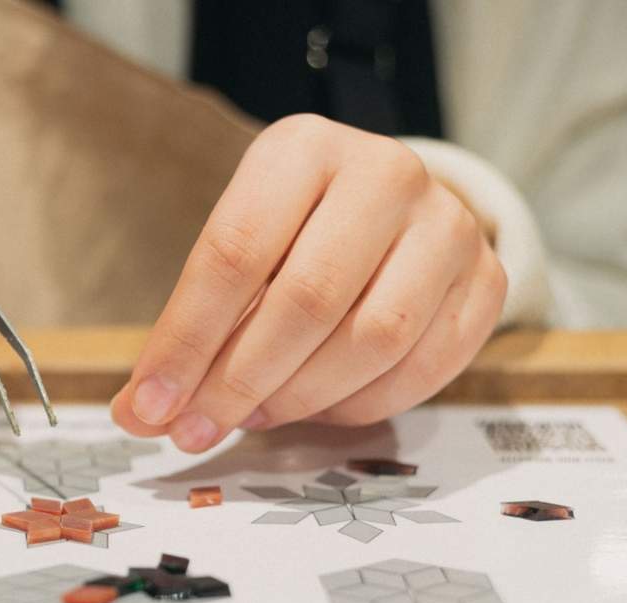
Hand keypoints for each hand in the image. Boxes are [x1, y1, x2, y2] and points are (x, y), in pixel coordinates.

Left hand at [112, 114, 506, 450]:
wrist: (389, 207)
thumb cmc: (291, 231)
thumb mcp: (235, 251)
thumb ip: (189, 329)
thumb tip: (140, 413)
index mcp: (303, 149)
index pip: (235, 253)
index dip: (187, 341)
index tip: (149, 406)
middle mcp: (385, 173)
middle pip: (307, 300)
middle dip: (239, 381)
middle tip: (196, 429)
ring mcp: (448, 225)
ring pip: (372, 339)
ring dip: (299, 398)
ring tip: (254, 414)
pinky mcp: (486, 280)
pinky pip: (422, 367)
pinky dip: (359, 405)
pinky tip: (318, 409)